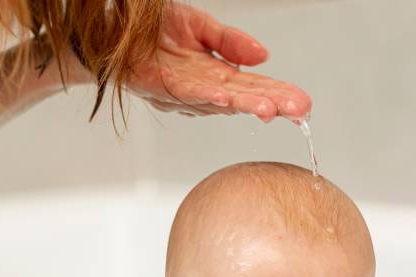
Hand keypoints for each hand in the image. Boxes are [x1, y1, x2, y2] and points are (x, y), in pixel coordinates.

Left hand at [126, 3, 311, 122]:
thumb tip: (263, 57)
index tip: (303, 103)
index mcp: (215, 75)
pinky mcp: (159, 88)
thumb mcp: (200, 27)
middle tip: (300, 111)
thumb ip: (230, 41)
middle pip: (242, 98)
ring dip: (244, 105)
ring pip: (218, 101)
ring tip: (270, 109)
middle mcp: (201, 89)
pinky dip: (206, 97)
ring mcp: (181, 92)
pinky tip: (224, 99)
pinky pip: (186, 93)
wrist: (112, 29)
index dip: (277, 94)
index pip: (252, 86)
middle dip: (272, 104)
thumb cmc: (153, 32)